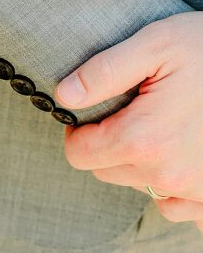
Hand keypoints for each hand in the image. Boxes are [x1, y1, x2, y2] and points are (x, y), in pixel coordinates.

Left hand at [59, 13, 202, 230]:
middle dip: (112, 144)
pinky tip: (187, 155)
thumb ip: (104, 71)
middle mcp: (168, 176)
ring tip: (168, 126)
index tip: (98, 110)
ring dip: (145, 165)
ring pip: (142, 188)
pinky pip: (181, 209)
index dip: (80, 130)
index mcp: (143, 140)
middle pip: (108, 172)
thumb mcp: (156, 43)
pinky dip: (178, 188)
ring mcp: (197, 193)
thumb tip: (63, 95)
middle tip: (139, 110)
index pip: (79, 154)